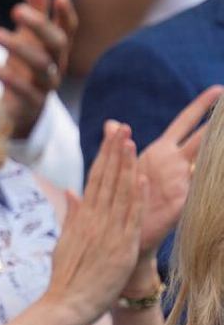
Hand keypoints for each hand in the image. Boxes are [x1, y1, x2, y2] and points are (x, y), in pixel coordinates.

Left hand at [0, 0, 75, 140]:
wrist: (21, 108)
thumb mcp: (30, 32)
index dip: (66, 14)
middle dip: (39, 26)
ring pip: (41, 66)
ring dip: (20, 48)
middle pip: (57, 43)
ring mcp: (45, 85)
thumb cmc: (27, 62)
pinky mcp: (30, 104)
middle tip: (16, 10)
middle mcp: (56, 63)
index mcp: (56, 46)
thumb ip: (36, 2)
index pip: (68, 28)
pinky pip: (25, 92)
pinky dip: (10, 79)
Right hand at [45, 121, 145, 319]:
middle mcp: (94, 221)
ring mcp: (107, 233)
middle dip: (114, 153)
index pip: (94, 180)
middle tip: (121, 127)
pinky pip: (130, 219)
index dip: (103, 156)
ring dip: (125, 167)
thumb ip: (72, 216)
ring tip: (130, 142)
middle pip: (105, 180)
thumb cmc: (67, 278)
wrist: (66, 304)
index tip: (110, 136)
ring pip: (118, 194)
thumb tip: (71, 192)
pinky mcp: (120, 248)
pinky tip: (141, 178)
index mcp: (82, 219)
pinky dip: (136, 198)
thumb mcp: (65, 242)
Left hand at [134, 85, 220, 256]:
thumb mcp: (120, 169)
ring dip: (220, 146)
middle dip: (219, 120)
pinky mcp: (182, 201)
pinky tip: (217, 170)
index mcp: (161, 153)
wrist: (126, 235)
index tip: (218, 89)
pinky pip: (201, 186)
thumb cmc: (127, 200)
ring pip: (207, 158)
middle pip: (202, 136)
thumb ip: (119, 145)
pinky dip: (212, 178)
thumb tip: (112, 123)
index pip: (184, 123)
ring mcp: (182, 181)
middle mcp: (176, 164)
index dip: (200, 107)